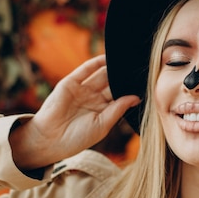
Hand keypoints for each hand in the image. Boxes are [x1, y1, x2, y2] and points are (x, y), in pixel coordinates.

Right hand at [10, 55, 140, 169]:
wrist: (50, 140)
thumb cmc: (77, 138)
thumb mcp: (103, 124)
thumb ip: (118, 109)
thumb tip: (136, 97)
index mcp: (103, 110)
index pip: (120, 96)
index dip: (131, 89)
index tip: (148, 83)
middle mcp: (94, 98)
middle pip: (113, 83)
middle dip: (124, 77)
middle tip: (140, 68)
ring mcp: (82, 89)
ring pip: (102, 75)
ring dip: (114, 68)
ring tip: (129, 60)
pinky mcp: (71, 83)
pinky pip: (86, 69)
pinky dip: (98, 62)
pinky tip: (110, 57)